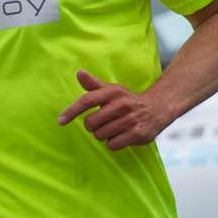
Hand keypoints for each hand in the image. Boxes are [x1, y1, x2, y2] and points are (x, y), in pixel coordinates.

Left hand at [57, 69, 171, 150]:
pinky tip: (122, 136)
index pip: (86, 101)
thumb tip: (79, 73)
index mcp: (113, 92)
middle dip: (92, 127)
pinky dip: (114, 143)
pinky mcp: (138, 134)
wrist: (158, 108)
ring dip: (104, 135)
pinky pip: (112, 145)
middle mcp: (121, 104)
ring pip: (101, 135)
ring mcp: (130, 119)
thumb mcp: (112, 90)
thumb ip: (94, 85)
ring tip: (114, 128)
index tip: (60, 121)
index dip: (71, 111)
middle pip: (91, 123)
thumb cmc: (128, 100)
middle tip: (102, 123)